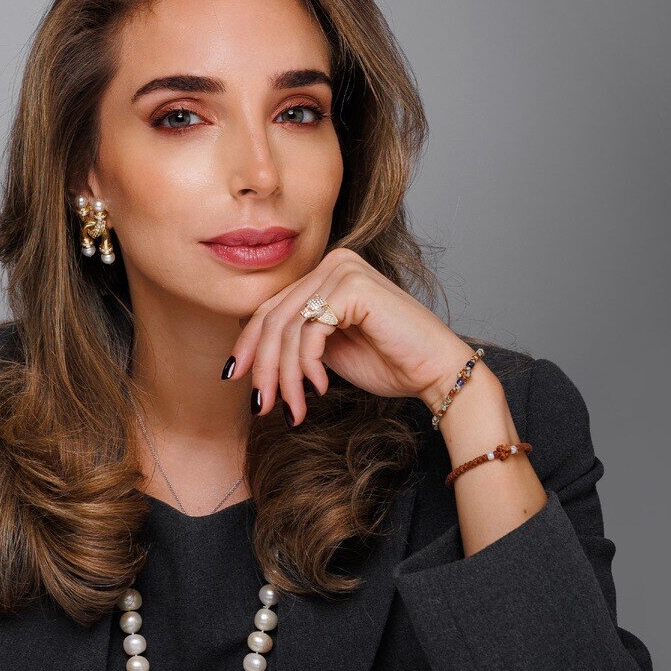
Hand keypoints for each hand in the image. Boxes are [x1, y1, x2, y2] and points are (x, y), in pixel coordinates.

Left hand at [226, 247, 474, 424]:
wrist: (436, 372)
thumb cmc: (388, 362)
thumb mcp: (326, 351)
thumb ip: (294, 341)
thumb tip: (247, 351)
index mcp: (326, 272)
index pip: (271, 307)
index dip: (249, 344)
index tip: (234, 377)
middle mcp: (333, 263)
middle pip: (274, 318)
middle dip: (264, 368)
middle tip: (260, 405)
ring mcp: (344, 270)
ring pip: (288, 329)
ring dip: (285, 376)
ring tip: (292, 407)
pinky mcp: (353, 287)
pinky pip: (310, 331)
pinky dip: (307, 365)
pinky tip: (320, 386)